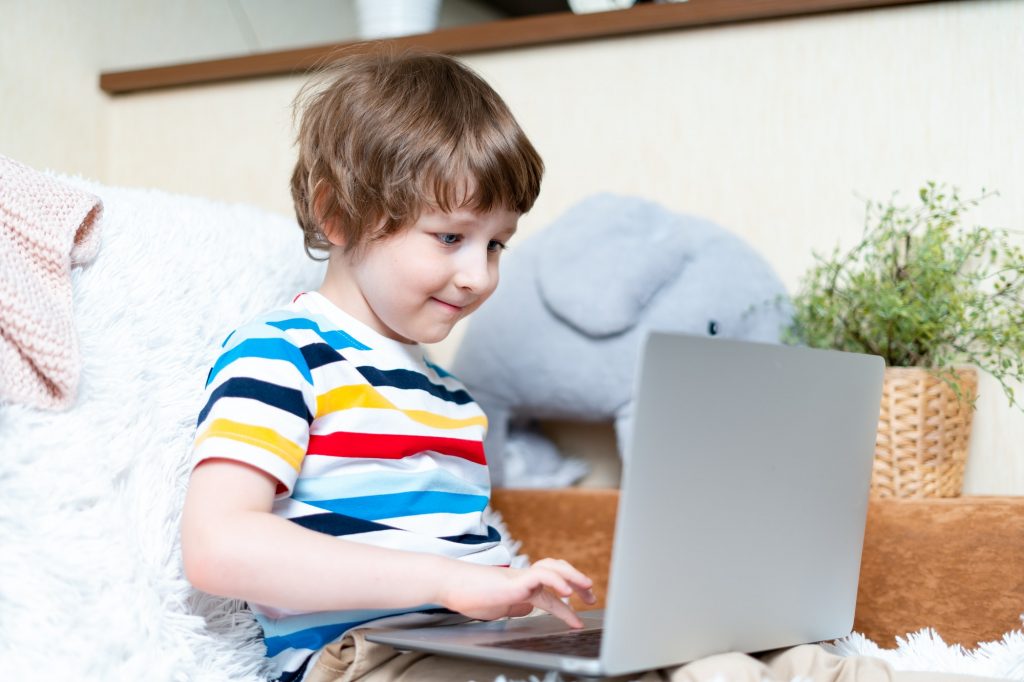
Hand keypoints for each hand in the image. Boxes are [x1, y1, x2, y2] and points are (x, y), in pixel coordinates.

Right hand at [437, 558, 596, 627]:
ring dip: (573, 577)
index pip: (549, 594)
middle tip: (592, 595)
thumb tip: (529, 609)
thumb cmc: (468, 594)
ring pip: (552, 569)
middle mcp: (523, 578)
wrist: (449, 584)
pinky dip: (557, 582)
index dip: (566, 608)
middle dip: (577, 582)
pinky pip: (540, 576)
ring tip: (587, 589)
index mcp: (520, 586)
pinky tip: (567, 592)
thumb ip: (514, 606)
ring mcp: (519, 577)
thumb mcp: (497, 606)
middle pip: (556, 572)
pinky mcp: (513, 580)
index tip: (578, 620)